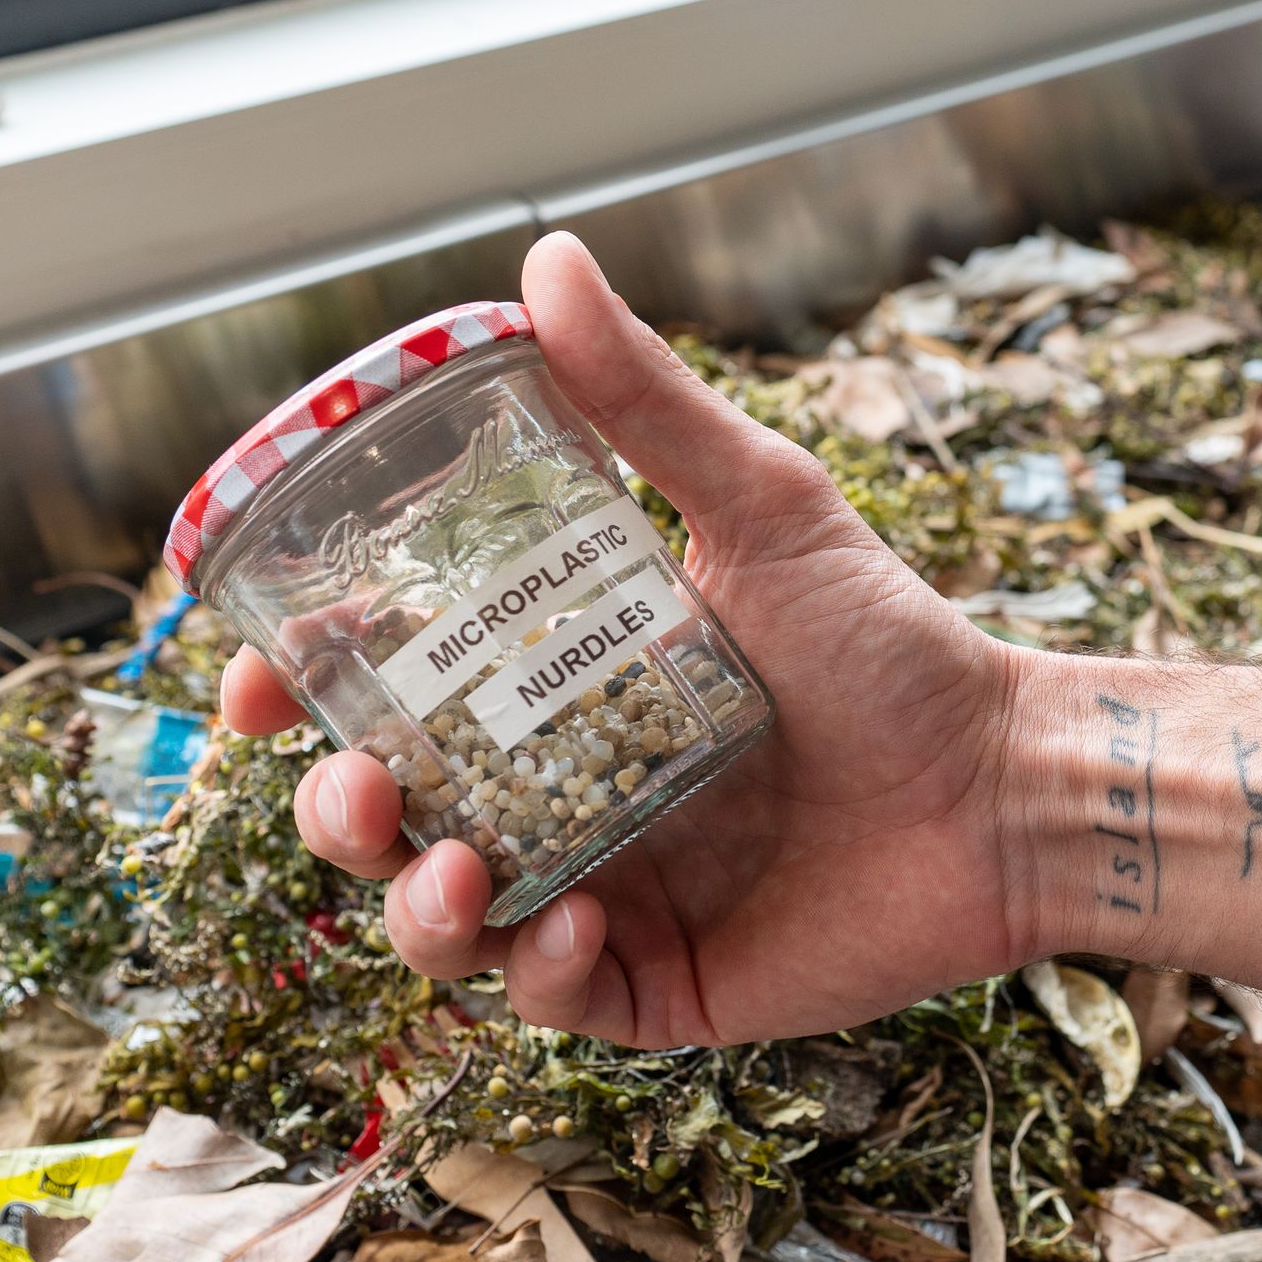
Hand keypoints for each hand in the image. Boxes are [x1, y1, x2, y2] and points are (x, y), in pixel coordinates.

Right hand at [221, 231, 1033, 1044]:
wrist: (1006, 784)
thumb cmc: (894, 644)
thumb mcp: (759, 506)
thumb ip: (646, 402)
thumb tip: (547, 260)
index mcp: (555, 690)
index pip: (387, 698)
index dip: (300, 699)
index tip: (256, 687)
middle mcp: (562, 795)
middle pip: (387, 822)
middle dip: (335, 817)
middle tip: (355, 788)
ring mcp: (604, 894)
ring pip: (445, 926)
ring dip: (416, 908)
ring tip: (453, 868)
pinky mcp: (660, 986)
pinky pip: (553, 1001)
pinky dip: (540, 971)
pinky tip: (574, 926)